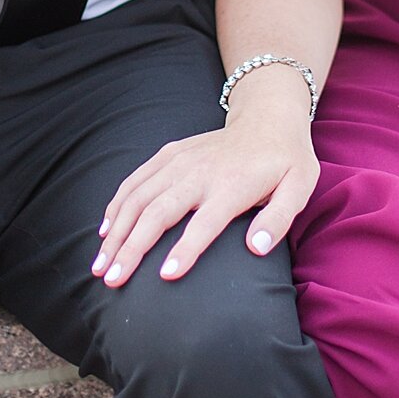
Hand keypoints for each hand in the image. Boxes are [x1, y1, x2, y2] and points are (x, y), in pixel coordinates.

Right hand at [93, 100, 318, 287]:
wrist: (268, 117)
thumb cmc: (285, 161)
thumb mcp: (298, 187)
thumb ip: (278, 219)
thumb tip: (256, 249)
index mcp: (231, 186)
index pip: (204, 223)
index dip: (185, 250)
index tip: (164, 277)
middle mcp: (199, 172)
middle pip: (158, 212)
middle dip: (131, 247)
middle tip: (111, 280)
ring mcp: (180, 160)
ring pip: (138, 197)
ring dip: (115, 231)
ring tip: (99, 264)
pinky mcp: (169, 154)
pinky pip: (135, 180)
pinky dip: (117, 205)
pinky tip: (105, 230)